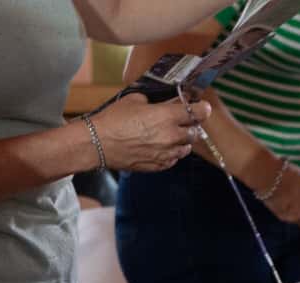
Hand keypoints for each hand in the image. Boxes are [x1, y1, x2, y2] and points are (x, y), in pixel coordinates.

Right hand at [91, 93, 211, 171]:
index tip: (200, 107)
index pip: (200, 112)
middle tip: (182, 121)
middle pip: (195, 132)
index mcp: (167, 116)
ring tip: (170, 136)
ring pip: (186, 148)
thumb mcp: (136, 99)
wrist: (97, 144)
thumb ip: (156, 101)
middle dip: (190, 126)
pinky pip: (173, 160)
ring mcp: (165, 153)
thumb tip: (164, 102)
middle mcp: (170, 136)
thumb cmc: (113, 120)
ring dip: (182, 141)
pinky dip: (171, 154)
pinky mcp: (157, 166)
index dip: (202, 108)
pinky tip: (161, 148)